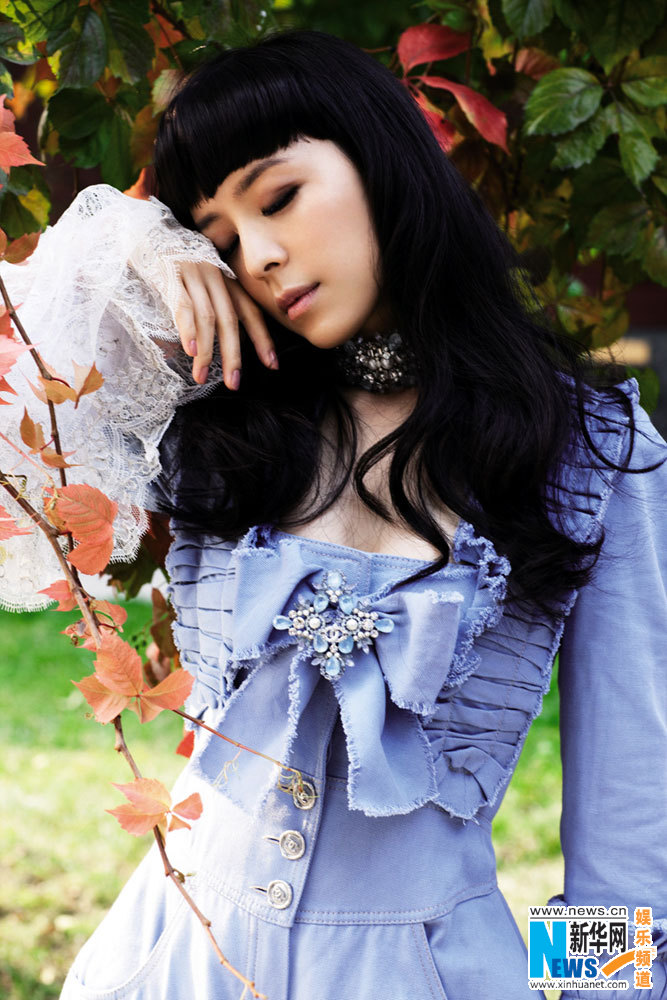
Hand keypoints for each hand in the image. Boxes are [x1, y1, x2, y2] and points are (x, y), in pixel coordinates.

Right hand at [175, 261, 278, 388]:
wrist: (146, 233)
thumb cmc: (176, 266)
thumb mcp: (203, 283)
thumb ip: (216, 307)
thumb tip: (223, 344)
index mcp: (227, 280)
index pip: (250, 312)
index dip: (262, 339)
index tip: (272, 365)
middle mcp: (216, 277)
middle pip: (230, 321)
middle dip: (234, 355)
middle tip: (234, 383)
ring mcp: (195, 275)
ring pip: (208, 318)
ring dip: (207, 352)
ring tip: (202, 377)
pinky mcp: (172, 275)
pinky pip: (183, 306)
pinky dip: (189, 329)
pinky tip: (192, 351)